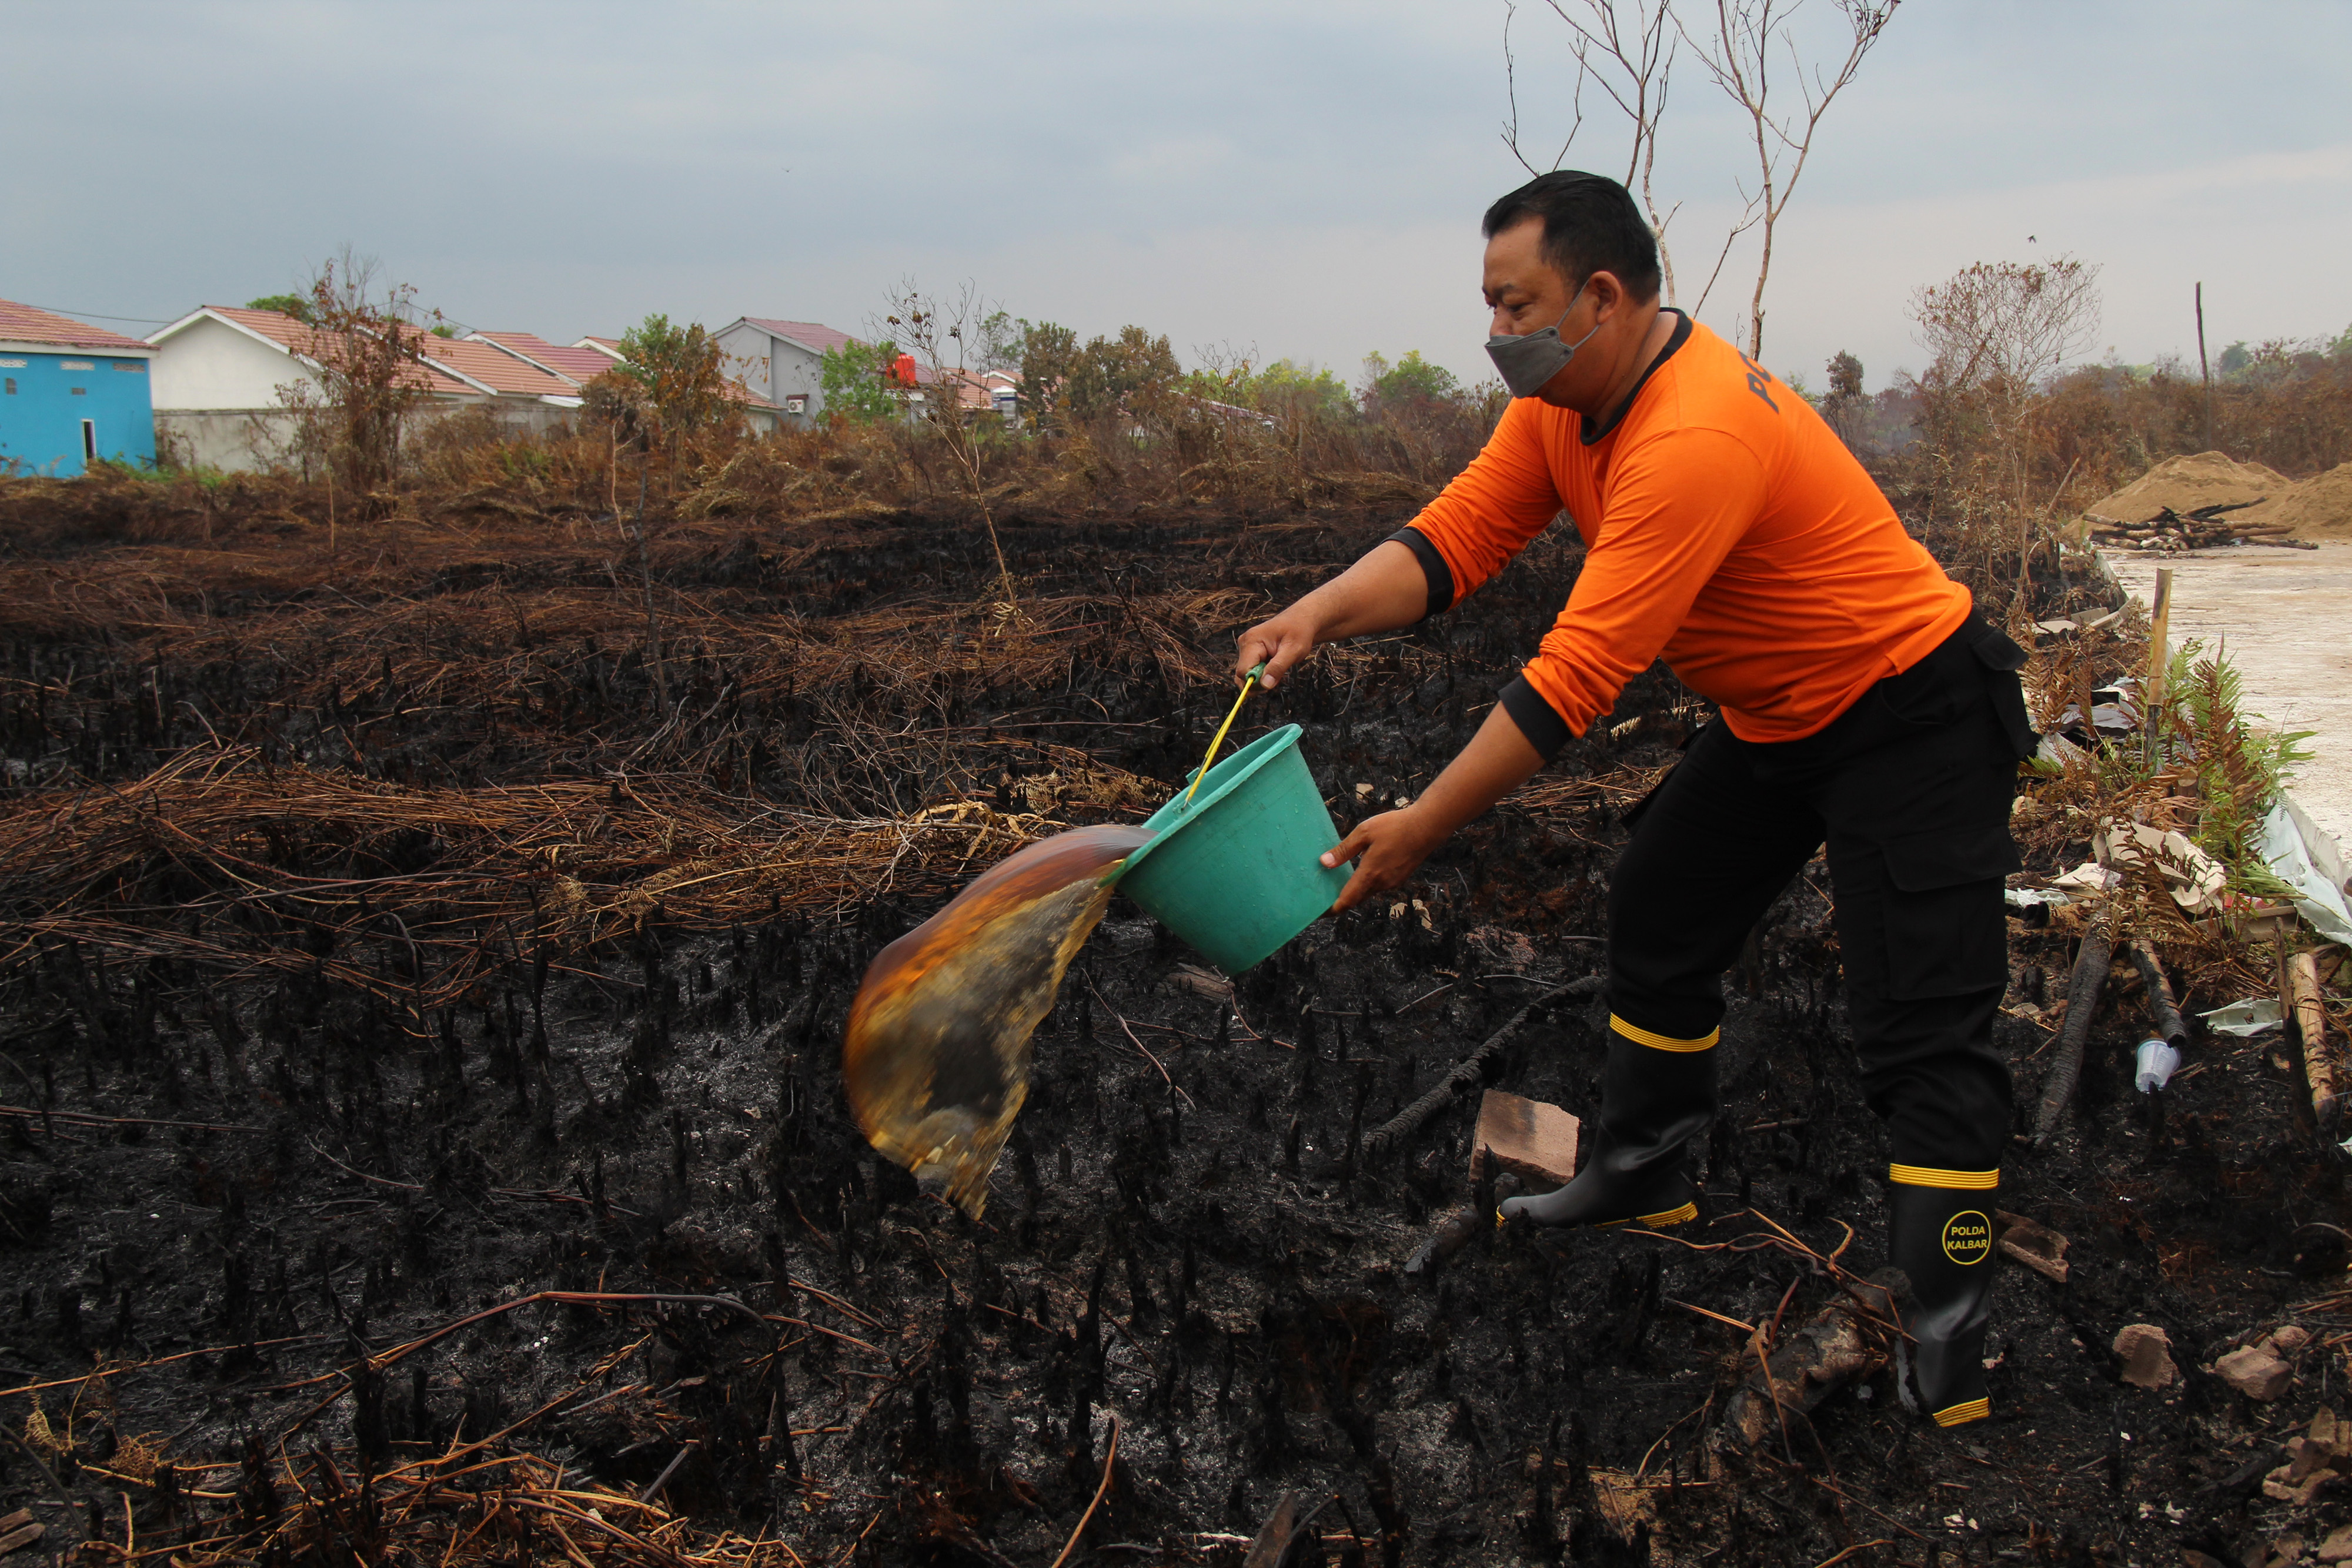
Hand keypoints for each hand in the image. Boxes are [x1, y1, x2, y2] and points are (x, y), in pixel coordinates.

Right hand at [1233, 605, 1322, 691]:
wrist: (1300, 620)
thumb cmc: (1299, 631)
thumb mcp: (1294, 650)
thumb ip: (1278, 667)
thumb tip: (1265, 685)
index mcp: (1252, 641)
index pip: (1243, 671)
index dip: (1256, 682)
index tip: (1271, 683)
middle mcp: (1245, 643)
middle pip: (1242, 675)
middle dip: (1258, 682)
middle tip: (1277, 678)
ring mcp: (1246, 647)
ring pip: (1247, 674)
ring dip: (1262, 678)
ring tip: (1278, 669)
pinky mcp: (1250, 652)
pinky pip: (1251, 670)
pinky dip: (1263, 674)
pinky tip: (1274, 667)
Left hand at [1322, 807, 1447, 912]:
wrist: (1427, 827)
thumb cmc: (1395, 827)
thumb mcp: (1364, 833)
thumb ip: (1344, 850)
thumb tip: (1324, 863)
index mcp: (1370, 874)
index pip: (1346, 901)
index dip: (1332, 909)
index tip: (1319, 911)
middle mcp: (1381, 884)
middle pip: (1356, 899)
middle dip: (1341, 900)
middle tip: (1325, 894)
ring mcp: (1392, 882)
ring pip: (1368, 892)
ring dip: (1355, 890)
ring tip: (1340, 881)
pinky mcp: (1400, 877)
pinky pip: (1379, 885)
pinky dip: (1367, 883)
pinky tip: (1362, 870)